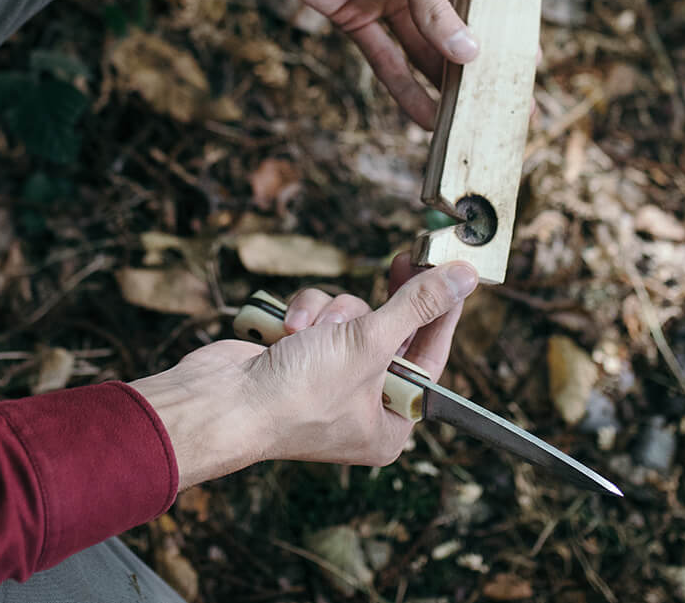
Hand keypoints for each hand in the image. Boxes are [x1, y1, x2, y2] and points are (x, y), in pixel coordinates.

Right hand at [129, 259, 476, 489]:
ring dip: (332, 314)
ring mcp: (324, 380)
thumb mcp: (370, 343)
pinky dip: (302, 315)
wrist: (220, 403)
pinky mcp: (295, 357)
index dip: (441, 311)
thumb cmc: (296, 394)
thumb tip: (463, 278)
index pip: (430, 357)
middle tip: (406, 260)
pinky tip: (285, 330)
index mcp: (389, 423)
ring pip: (349, 316)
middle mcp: (360, 406)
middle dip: (377, 308)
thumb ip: (417, 306)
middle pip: (389, 333)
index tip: (451, 273)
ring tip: (312, 331)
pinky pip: (316, 316)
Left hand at [158, 0, 477, 128]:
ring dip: (442, 81)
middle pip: (453, 24)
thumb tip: (468, 53)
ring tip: (469, 119)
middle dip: (475, 61)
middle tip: (502, 101)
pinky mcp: (353, 16)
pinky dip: (403, 87)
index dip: (502, 25)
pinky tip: (426, 117)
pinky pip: (384, 57)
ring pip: (420, 47)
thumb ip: (435, 5)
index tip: (526, 62)